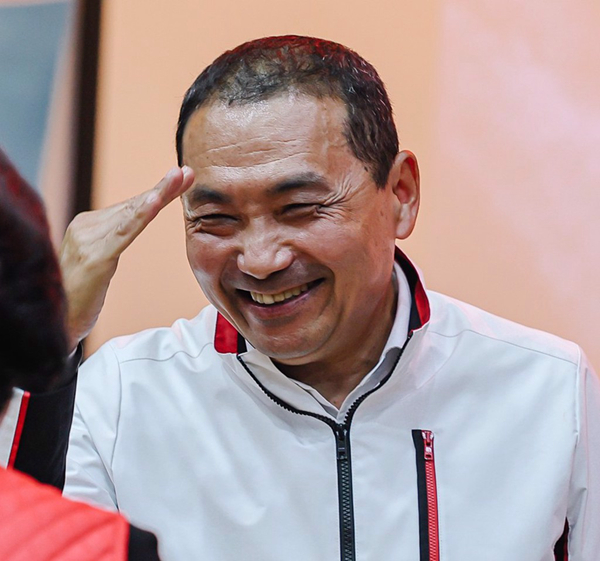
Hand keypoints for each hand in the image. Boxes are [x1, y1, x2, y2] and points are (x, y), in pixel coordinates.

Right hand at [59, 166, 194, 351]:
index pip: (129, 206)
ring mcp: (88, 241)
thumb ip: (113, 240)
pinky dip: (142, 215)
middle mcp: (85, 228)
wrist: (52, 324)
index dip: (157, 192)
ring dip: (159, 194)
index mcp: (87, 227)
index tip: (181, 178)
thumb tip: (135, 221)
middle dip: (163, 188)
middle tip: (186, 172)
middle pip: (133, 205)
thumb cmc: (77, 295)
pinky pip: (125, 233)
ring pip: (132, 214)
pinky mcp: (94, 258)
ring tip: (179, 178)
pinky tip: (156, 202)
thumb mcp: (99, 262)